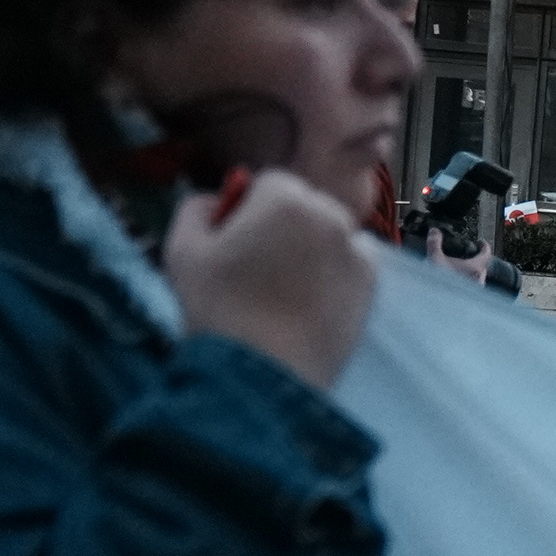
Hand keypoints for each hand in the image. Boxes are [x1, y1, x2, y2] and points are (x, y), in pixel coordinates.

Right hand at [164, 167, 381, 394]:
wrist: (263, 373)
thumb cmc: (218, 308)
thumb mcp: (182, 250)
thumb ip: (197, 207)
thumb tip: (218, 198)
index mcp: (287, 199)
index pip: (269, 183)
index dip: (249, 209)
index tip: (236, 242)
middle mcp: (332, 216)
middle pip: (305, 205)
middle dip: (284, 224)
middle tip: (258, 267)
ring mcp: (358, 251)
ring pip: (331, 233)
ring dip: (312, 246)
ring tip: (283, 289)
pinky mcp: (372, 285)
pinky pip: (351, 263)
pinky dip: (334, 273)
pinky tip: (308, 302)